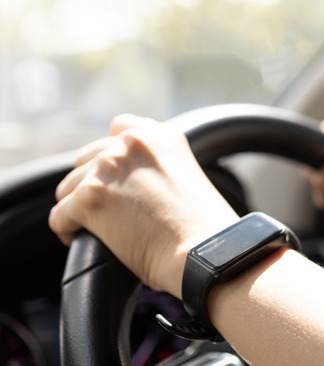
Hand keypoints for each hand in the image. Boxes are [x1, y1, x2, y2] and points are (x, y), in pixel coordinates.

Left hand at [49, 115, 238, 297]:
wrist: (205, 253)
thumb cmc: (203, 230)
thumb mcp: (188, 178)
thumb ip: (159, 167)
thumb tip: (132, 184)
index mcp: (162, 136)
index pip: (121, 129)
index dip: (114, 156)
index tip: (117, 178)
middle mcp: (133, 144)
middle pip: (87, 159)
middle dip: (93, 184)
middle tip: (107, 210)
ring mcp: (109, 168)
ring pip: (69, 187)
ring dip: (78, 207)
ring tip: (93, 227)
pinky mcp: (91, 197)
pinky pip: (60, 215)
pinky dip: (66, 229)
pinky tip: (78, 239)